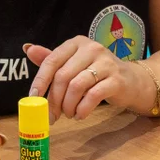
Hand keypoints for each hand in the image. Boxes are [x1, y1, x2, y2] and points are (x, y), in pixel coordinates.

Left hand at [25, 37, 152, 123]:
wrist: (131, 81)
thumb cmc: (98, 73)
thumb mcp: (74, 64)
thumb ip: (52, 59)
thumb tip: (27, 49)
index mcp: (77, 43)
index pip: (52, 61)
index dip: (40, 81)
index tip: (33, 99)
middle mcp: (92, 48)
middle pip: (63, 76)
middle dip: (54, 100)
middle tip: (52, 115)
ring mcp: (106, 63)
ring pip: (77, 86)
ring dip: (68, 106)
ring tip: (69, 114)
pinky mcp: (116, 79)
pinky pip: (93, 96)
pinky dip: (82, 109)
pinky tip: (80, 114)